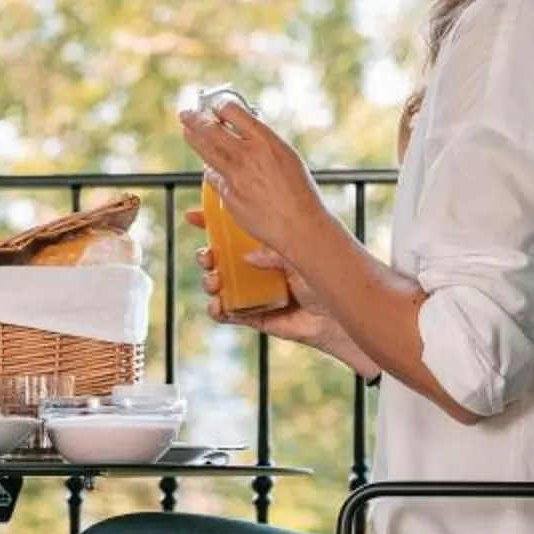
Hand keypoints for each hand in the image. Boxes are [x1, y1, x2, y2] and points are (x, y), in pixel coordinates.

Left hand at [179, 97, 327, 264]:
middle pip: (211, 130)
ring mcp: (236, 176)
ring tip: (187, 131)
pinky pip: (214, 178)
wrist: (299, 225)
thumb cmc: (299, 192)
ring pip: (206, 152)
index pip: (234, 112)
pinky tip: (209, 167)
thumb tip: (244, 130)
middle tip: (185, 114)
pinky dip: (211, 171)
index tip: (215, 106)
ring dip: (193, 139)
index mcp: (266, 140)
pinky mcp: (229, 195)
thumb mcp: (286, 156)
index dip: (221, 106)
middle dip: (195, 119)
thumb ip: (263, 143)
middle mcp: (248, 154)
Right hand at [189, 210, 381, 376]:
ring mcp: (255, 293)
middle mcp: (259, 269)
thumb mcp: (299, 257)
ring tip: (214, 281)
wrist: (341, 317)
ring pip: (221, 286)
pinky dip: (218, 310)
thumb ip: (273, 254)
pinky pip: (230, 314)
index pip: (235, 230)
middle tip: (206, 255)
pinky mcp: (256, 317)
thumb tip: (246, 257)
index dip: (211, 223)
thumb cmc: (327, 281)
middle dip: (206, 255)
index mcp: (268, 247)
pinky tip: (218, 306)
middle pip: (221, 258)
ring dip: (210, 282)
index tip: (193, 216)